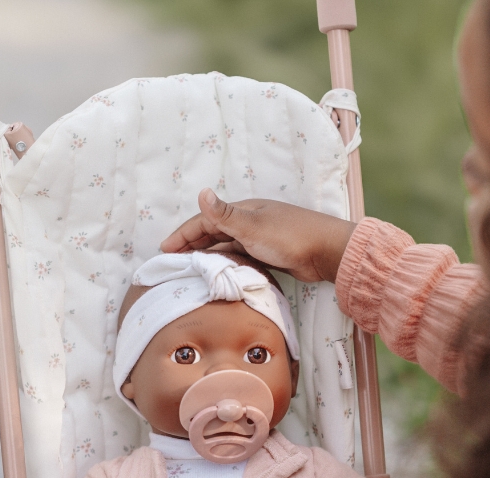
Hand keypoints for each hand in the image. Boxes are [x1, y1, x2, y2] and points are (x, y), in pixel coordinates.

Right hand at [160, 189, 355, 283]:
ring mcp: (258, 238)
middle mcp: (248, 222)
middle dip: (190, 244)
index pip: (204, 221)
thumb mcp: (253, 226)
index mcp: (242, 211)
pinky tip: (219, 272)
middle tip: (171, 260)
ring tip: (189, 269)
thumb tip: (202, 192)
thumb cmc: (290, 237)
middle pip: (212, 233)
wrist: (326, 252)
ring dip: (206, 255)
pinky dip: (225, 262)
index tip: (164, 249)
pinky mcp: (268, 254)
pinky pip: (239, 256)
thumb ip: (226, 214)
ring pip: (225, 246)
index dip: (182, 234)